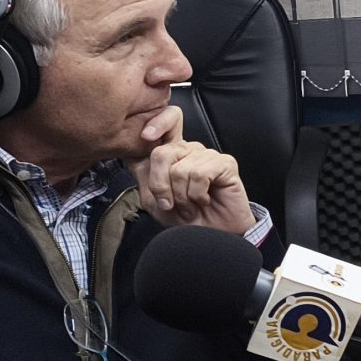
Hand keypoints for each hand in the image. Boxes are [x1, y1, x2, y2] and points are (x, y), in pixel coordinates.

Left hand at [128, 106, 254, 234]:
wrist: (208, 237)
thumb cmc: (184, 219)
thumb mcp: (153, 200)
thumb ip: (144, 176)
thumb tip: (136, 156)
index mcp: (170, 154)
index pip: (165, 124)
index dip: (156, 123)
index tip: (146, 135)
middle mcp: (188, 150)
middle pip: (162, 152)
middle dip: (161, 185)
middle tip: (170, 203)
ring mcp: (207, 155)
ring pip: (180, 169)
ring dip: (182, 196)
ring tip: (191, 204)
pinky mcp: (225, 163)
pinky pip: (200, 174)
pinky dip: (197, 194)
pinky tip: (204, 199)